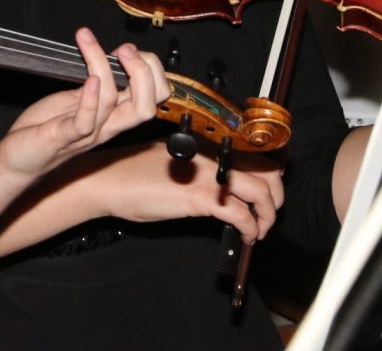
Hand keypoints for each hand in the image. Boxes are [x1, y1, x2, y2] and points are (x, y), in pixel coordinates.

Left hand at [0, 32, 169, 187]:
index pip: (154, 97)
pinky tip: (90, 79)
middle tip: (125, 49)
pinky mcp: (62, 137)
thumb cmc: (46, 127)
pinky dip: (90, 100)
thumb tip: (113, 55)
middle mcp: (106, 127)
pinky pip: (84, 122)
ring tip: (88, 42)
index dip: (151, 70)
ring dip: (102, 65)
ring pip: (112, 102)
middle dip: (145, 72)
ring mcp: (86, 134)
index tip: (129, 50)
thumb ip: (98, 84)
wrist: (17, 160)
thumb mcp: (77, 100)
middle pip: (147, 106)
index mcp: (113, 116)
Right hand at [80, 141, 285, 243]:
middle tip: (268, 214)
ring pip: (261, 192)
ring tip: (258, 231)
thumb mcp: (170, 160)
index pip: (254, 152)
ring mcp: (207, 174)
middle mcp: (211, 154)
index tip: (270, 191)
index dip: (270, 173)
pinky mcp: (199, 198)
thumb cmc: (129, 173)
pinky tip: (245, 237)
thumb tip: (218, 184)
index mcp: (205, 144)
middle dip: (275, 197)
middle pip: (267, 170)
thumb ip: (196, 166)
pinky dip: (250, 229)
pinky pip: (241, 214)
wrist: (106, 181)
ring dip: (267, 216)